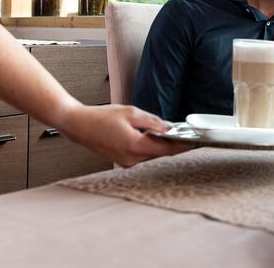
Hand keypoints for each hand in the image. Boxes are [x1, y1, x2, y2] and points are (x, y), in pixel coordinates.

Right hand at [57, 104, 192, 166]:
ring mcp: (126, 162)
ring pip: (151, 153)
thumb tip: (169, 127)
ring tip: (169, 132)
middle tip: (186, 133)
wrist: (77, 125)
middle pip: (160, 152)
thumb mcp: (131, 112)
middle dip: (172, 143)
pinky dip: (148, 145)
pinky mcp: (122, 160)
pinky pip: (141, 153)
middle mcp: (131, 159)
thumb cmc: (101, 117)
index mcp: (135, 146)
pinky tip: (151, 136)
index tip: (195, 142)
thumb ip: (152, 121)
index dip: (183, 146)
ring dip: (159, 144)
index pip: (166, 150)